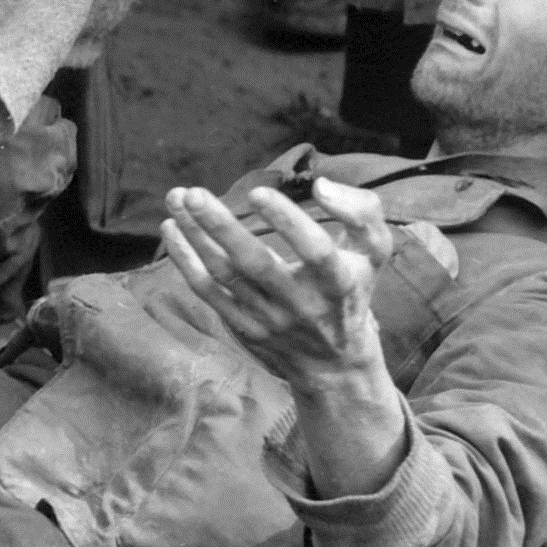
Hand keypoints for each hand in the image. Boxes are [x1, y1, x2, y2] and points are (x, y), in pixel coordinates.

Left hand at [160, 179, 395, 386]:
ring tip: (177, 197)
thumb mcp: (374, 252)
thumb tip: (321, 185)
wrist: (335, 362)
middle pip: (256, 264)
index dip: (287, 221)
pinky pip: (207, 292)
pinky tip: (172, 227)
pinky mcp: (242, 326)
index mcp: (338, 283)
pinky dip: (186, 260)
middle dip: (221, 227)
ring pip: (224, 274)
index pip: (315, 251)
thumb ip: (361, 211)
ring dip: (195, 235)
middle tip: (194, 194)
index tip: (258, 191)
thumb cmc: (352, 288)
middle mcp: (301, 304)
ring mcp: (267, 318)